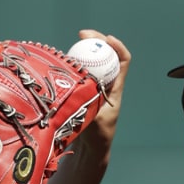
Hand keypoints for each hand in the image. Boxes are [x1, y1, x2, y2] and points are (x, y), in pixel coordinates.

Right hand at [72, 30, 130, 150]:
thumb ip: (90, 102)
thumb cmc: (97, 136)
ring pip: (91, 61)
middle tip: (82, 35)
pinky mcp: (81, 90)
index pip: (123, 61)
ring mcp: (93, 86)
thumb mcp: (95, 118)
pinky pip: (78, 71)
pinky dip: (72, 64)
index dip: (118, 47)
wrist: (90, 148)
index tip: (107, 39)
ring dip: (83, 50)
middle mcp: (106, 83)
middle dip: (96, 41)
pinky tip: (60, 62)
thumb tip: (83, 85)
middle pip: (106, 55)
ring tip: (72, 46)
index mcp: (115, 88)